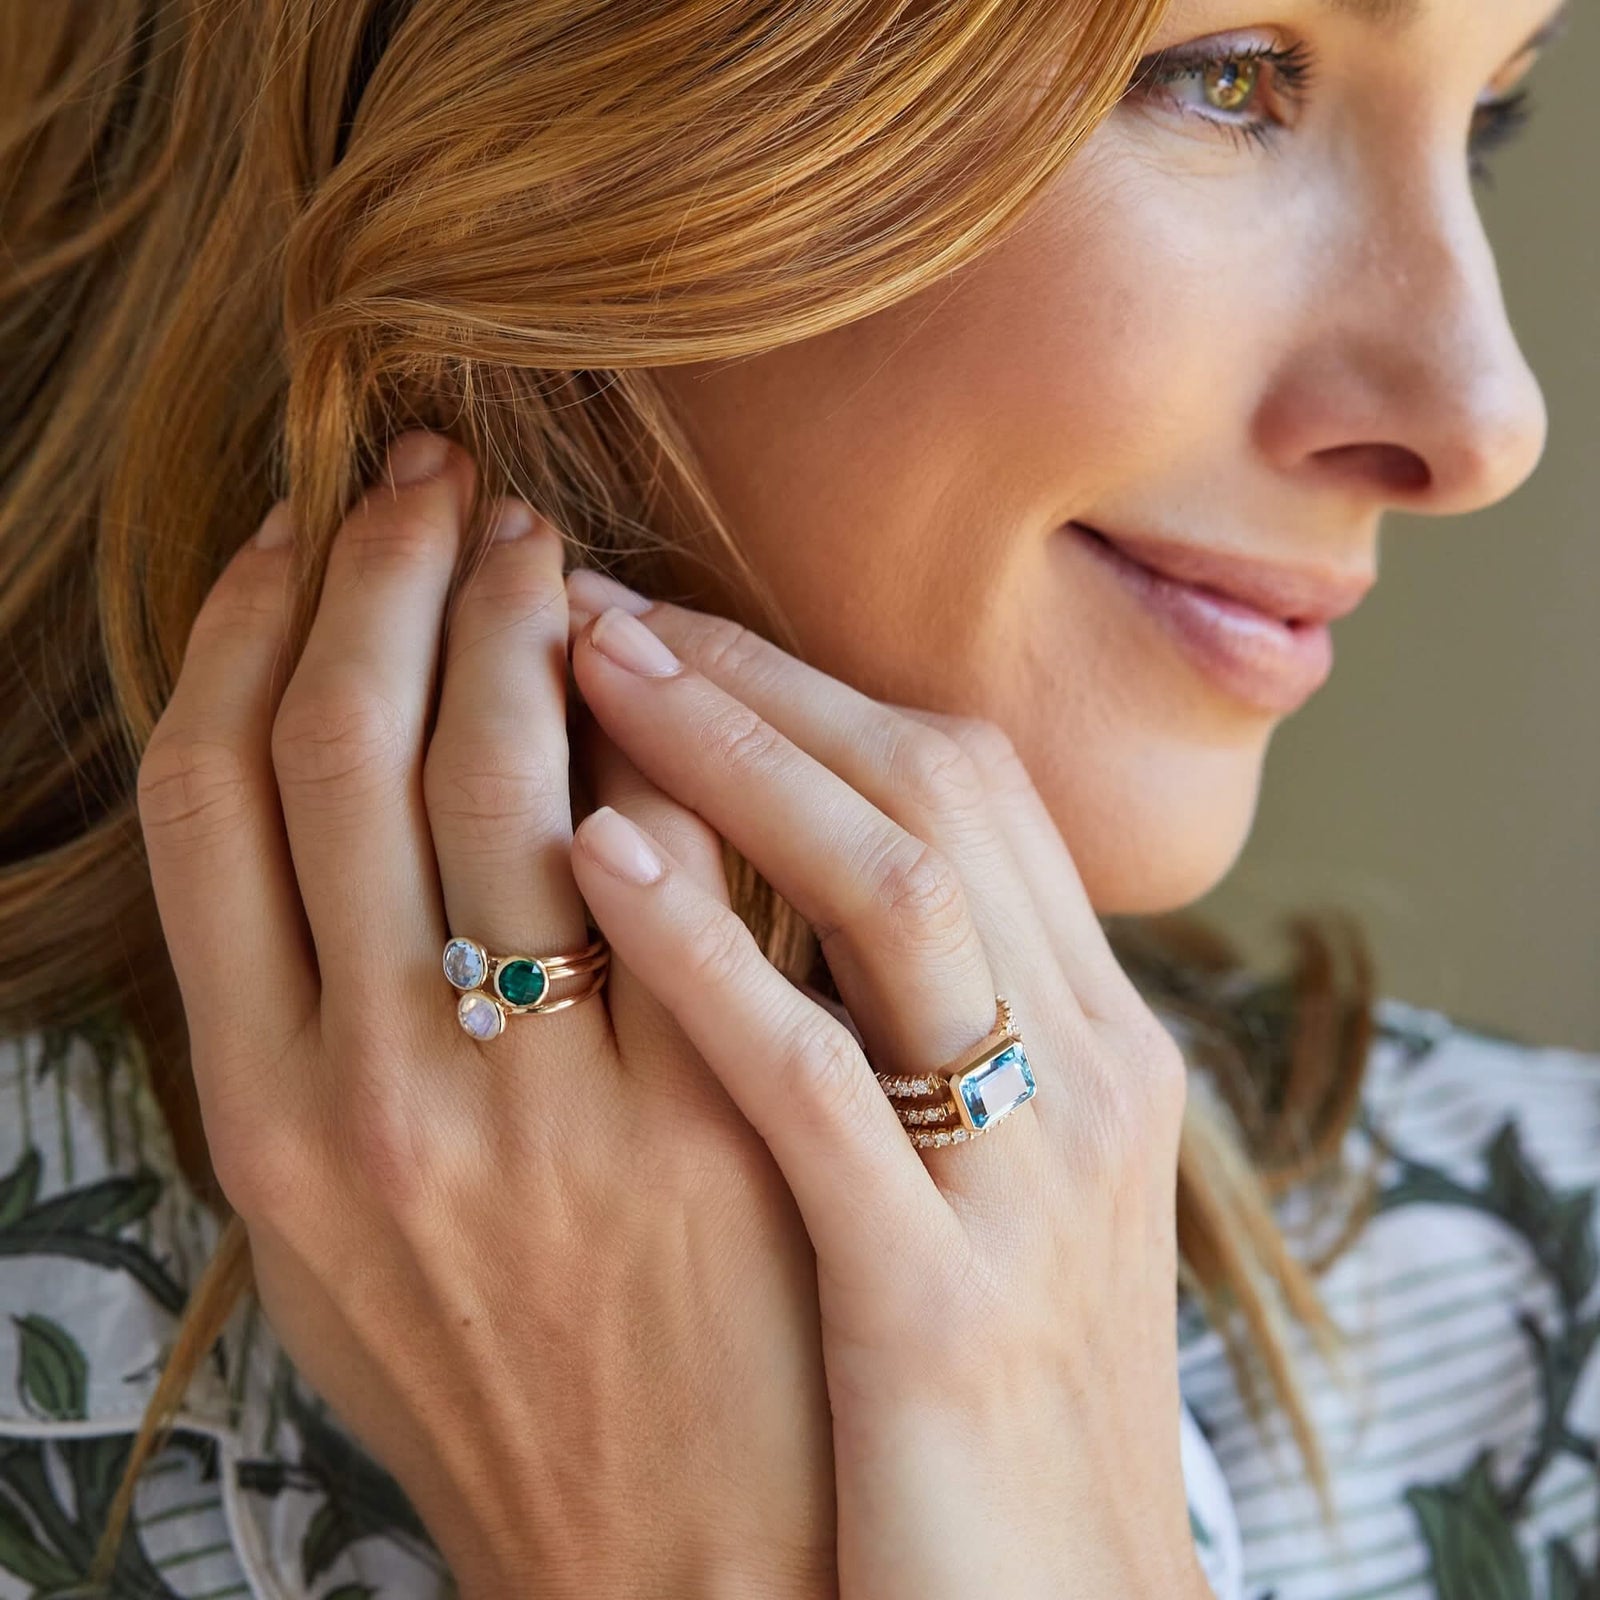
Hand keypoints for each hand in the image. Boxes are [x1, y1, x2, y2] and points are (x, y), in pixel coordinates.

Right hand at [135, 434, 835, 1599]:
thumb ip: (310, 1044)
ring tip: (548, 540)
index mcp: (261, 1110)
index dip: (244, 630)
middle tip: (440, 484)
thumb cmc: (494, 1382)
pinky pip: (681, 865)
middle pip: (350, 749)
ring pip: (508, 777)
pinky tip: (678, 672)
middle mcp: (377, 1090)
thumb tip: (329, 836)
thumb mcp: (334, 1241)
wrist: (662, 1552)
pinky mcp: (706, 1112)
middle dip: (388, 579)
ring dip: (523, 623)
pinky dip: (666, 742)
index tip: (293, 537)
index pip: (210, 794)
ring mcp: (544, 1103)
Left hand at [563, 570, 1208, 1599]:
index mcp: (1090, 1039)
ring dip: (728, 746)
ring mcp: (1023, 1182)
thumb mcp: (981, 1180)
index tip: (653, 616)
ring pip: (891, 884)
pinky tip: (590, 848)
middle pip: (929, 783)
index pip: (958, 779)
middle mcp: (1083, 1072)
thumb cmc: (978, 1398)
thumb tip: (769, 877)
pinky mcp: (942, 1304)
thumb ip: (913, 1026)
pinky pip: (820, 1076)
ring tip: (580, 650)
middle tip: (582, 582)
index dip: (799, 673)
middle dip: (749, 666)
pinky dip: (707, 943)